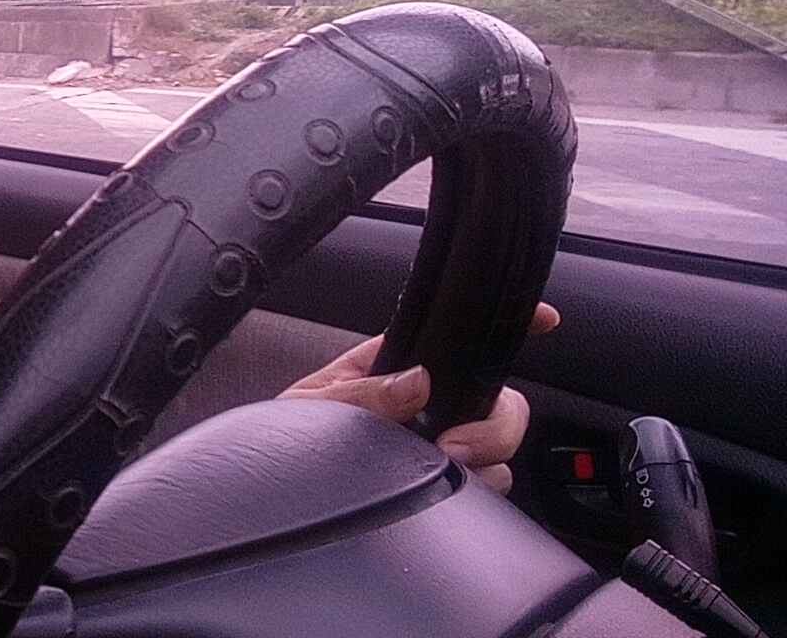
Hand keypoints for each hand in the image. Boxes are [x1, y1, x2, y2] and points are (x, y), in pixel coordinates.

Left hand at [279, 303, 560, 493]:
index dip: (505, 328)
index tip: (545, 319)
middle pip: (500, 401)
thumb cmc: (285, 442)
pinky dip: (479, 494)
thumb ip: (361, 393)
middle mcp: (430, 408)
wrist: (276, 495)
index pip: (456, 340)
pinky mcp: (446, 490)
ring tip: (439, 475)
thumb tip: (417, 380)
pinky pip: (488, 489)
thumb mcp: (312, 408)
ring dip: (484, 462)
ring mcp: (442, 449)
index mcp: (396, 370)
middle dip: (496, 425)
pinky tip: (446, 500)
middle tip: (453, 449)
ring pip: (499, 450)